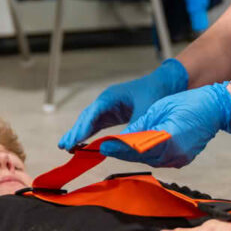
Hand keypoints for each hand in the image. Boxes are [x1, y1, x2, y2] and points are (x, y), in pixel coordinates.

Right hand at [58, 58, 188, 149]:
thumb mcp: (145, 111)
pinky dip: (89, 133)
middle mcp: (106, 101)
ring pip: (90, 121)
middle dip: (75, 132)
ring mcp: (108, 107)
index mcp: (111, 97)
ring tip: (67, 147)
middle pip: (86, 118)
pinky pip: (98, 124)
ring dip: (79, 134)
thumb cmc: (155, 93)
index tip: (74, 140)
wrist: (166, 83)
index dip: (83, 128)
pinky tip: (82, 143)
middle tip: (63, 146)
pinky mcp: (113, 113)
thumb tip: (123, 145)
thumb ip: (134, 127)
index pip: (92, 114)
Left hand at [101, 83, 230, 167]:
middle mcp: (174, 153)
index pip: (137, 147)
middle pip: (141, 157)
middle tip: (106, 146)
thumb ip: (141, 125)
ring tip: (117, 147)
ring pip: (149, 160)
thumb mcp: (160, 109)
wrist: (215, 109)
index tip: (104, 145)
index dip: (119, 147)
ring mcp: (179, 159)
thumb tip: (123, 136)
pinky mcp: (182, 160)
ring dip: (133, 154)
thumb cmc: (190, 103)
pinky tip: (136, 149)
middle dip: (123, 152)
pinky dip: (147, 155)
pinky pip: (159, 160)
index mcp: (168, 138)